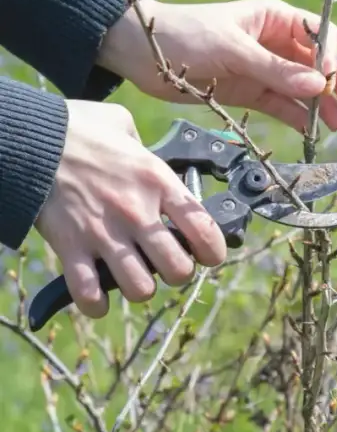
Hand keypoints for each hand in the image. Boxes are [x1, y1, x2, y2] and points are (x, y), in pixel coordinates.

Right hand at [34, 100, 226, 317]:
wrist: (29, 138)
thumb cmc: (78, 130)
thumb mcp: (125, 128)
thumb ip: (148, 148)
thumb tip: (154, 158)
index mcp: (158, 182)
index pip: (205, 230)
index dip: (213, 252)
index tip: (207, 255)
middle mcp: (136, 212)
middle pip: (177, 270)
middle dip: (176, 273)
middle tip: (166, 264)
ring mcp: (103, 233)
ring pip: (140, 289)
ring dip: (140, 288)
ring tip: (134, 276)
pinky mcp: (70, 247)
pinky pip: (89, 294)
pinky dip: (96, 304)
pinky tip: (99, 296)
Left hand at [97, 0, 336, 132]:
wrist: (139, 53)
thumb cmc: (184, 35)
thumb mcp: (232, 49)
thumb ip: (275, 69)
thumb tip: (318, 85)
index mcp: (275, 18)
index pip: (320, 34)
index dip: (331, 55)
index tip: (331, 77)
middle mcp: (277, 43)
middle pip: (320, 64)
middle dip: (336, 83)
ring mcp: (266, 70)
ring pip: (306, 88)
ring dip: (321, 105)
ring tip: (334, 125)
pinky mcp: (252, 93)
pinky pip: (284, 106)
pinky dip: (299, 118)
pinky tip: (311, 131)